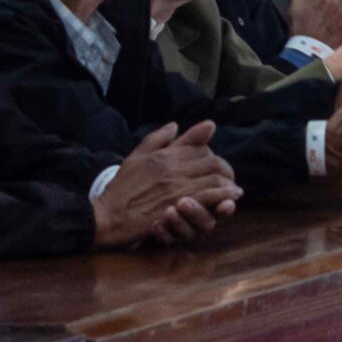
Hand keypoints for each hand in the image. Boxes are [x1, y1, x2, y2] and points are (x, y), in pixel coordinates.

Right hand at [93, 122, 240, 248]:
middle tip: (229, 178)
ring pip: (214, 177)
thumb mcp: (136, 157)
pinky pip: (209, 195)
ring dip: (229, 184)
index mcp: (165, 154)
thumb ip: (157, 139)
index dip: (212, 155)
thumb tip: (175, 124)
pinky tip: (230, 200)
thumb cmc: (121, 188)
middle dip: (225, 170)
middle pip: (212, 162)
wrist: (107, 216)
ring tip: (234, 190)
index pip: (200, 148)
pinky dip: (223, 196)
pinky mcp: (179, 204)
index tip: (216, 165)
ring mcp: (177, 186)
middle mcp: (174, 167)